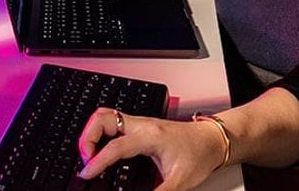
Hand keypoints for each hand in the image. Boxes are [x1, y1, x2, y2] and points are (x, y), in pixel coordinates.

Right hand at [78, 108, 225, 190]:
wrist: (213, 140)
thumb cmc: (200, 154)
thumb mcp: (179, 182)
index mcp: (149, 135)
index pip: (114, 146)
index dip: (97, 162)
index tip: (86, 174)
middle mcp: (142, 124)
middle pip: (103, 117)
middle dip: (87, 137)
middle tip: (85, 160)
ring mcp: (141, 122)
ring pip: (106, 116)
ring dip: (92, 132)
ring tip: (89, 155)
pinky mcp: (141, 126)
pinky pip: (113, 123)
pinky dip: (101, 134)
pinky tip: (103, 150)